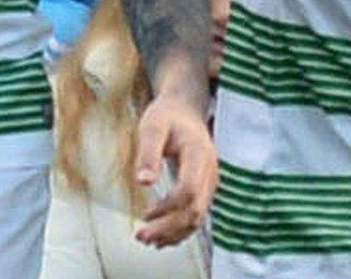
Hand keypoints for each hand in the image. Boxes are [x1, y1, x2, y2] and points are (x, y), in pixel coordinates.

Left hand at [133, 87, 217, 245]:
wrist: (185, 109)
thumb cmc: (168, 116)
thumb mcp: (152, 127)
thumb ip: (148, 153)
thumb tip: (143, 182)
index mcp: (198, 154)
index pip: (189, 190)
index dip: (168, 207)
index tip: (145, 214)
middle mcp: (209, 171)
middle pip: (194, 209)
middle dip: (168, 228)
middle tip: (141, 237)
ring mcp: (209, 182)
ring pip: (197, 217)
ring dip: (173, 234)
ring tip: (148, 241)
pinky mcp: (204, 189)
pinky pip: (196, 215)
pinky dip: (180, 230)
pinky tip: (162, 239)